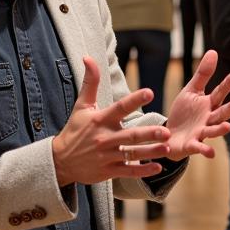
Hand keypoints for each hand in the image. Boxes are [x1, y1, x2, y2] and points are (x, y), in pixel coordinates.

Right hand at [52, 57, 171, 186]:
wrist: (61, 160)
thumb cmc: (75, 130)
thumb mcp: (81, 106)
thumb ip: (91, 82)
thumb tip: (88, 57)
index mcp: (100, 120)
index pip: (119, 108)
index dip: (134, 100)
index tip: (149, 93)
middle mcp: (104, 137)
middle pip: (130, 135)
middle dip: (149, 133)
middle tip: (166, 131)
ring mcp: (107, 156)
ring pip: (132, 154)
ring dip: (150, 152)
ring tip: (167, 149)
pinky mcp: (108, 171)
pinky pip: (128, 171)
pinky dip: (142, 170)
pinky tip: (157, 168)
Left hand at [163, 51, 229, 160]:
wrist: (168, 135)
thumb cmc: (184, 113)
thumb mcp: (191, 91)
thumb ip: (203, 74)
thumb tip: (214, 51)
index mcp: (208, 105)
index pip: (219, 93)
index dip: (227, 85)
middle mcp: (208, 119)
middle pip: (221, 113)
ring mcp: (201, 133)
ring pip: (213, 130)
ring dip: (220, 130)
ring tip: (228, 127)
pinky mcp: (192, 145)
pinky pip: (199, 147)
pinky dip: (205, 150)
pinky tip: (211, 153)